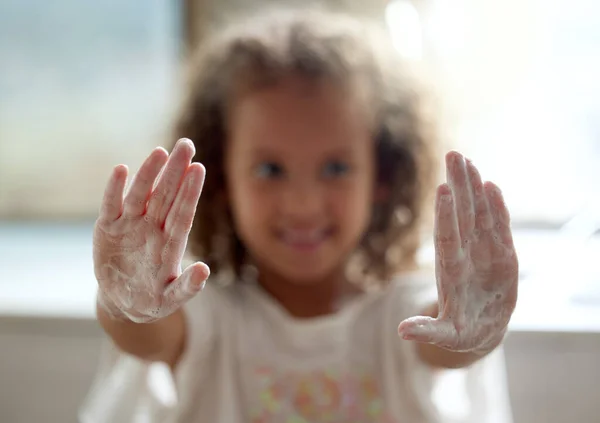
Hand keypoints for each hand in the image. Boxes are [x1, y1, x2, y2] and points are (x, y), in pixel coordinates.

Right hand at [93, 138, 208, 322]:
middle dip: (175, 171)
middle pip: (165, 196)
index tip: (199, 169)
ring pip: (141, 195)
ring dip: (148, 174)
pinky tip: (120, 169)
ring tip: (159, 152)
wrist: (124, 301)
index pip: (182, 213)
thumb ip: (187, 287)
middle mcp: (152, 228)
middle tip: (186, 144)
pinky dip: (114, 189)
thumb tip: (204, 270)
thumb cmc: (154, 298)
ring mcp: (130, 225)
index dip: (190, 192)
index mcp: (170, 242)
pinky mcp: (107, 228)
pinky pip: (111, 205)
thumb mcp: (170, 298)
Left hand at [398, 151, 517, 353]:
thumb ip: (427, 330)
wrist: (479, 328)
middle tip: (454, 155)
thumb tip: (402, 332)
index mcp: (451, 271)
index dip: (445, 215)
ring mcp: (483, 252)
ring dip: (474, 188)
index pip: (447, 237)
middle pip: (461, 215)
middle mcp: (466, 255)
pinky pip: (500, 226)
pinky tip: (492, 185)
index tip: (442, 190)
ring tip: (468, 162)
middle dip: (458, 186)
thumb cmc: (459, 332)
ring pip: (478, 214)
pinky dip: (498, 207)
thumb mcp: (445, 335)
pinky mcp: (502, 255)